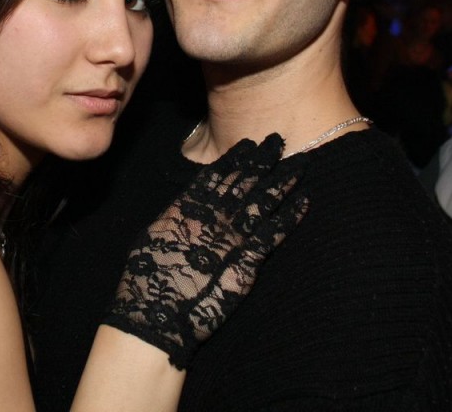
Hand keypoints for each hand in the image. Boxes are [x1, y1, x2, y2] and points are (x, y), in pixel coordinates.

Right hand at [103, 133, 307, 368]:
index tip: (249, 144)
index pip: (218, 176)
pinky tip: (303, 201)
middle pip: (244, 181)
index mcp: (189, 208)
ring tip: (299, 163)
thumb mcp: (153, 236)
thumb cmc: (148, 277)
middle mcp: (213, 216)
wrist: (156, 311)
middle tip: (277, 140)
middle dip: (262, 160)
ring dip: (282, 181)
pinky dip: (290, 217)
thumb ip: (174, 217)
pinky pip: (273, 234)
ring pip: (263, 201)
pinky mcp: (247, 261)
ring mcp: (232, 237)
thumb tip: (185, 206)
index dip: (235, 159)